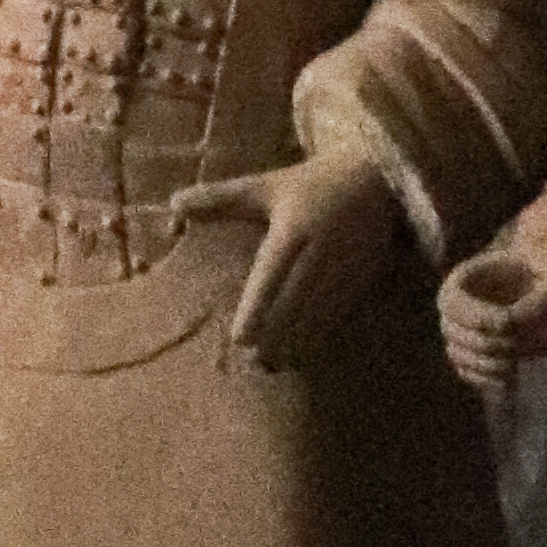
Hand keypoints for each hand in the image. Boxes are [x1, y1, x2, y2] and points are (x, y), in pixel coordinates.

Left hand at [172, 144, 406, 370]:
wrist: (372, 181)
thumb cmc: (307, 186)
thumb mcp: (263, 186)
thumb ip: (219, 199)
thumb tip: (173, 205)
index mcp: (292, 229)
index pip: (272, 276)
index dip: (257, 309)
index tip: (241, 338)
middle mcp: (321, 252)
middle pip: (296, 303)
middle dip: (277, 335)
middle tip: (256, 360)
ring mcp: (345, 268)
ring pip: (319, 315)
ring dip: (299, 341)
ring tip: (277, 364)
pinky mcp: (362, 279)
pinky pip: (339, 314)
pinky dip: (320, 335)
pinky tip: (305, 351)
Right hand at [440, 221, 546, 394]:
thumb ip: (534, 304)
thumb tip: (511, 328)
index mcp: (468, 276)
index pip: (453, 301)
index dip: (477, 317)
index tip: (509, 326)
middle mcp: (459, 303)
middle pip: (451, 330)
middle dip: (486, 343)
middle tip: (517, 346)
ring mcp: (464, 329)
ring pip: (456, 354)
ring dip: (484, 366)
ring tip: (513, 368)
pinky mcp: (476, 352)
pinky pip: (465, 372)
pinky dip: (482, 380)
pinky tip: (508, 383)